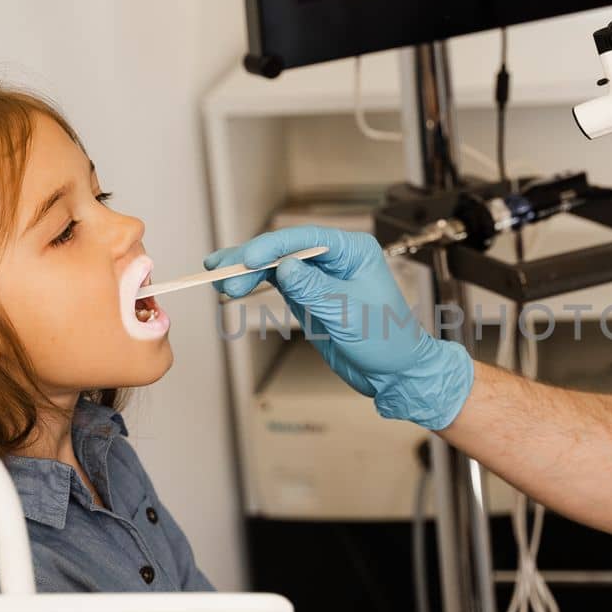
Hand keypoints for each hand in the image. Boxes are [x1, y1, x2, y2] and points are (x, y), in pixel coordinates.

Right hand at [205, 226, 473, 429]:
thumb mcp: (349, 314)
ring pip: (275, 265)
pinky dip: (253, 284)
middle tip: (222, 276)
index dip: (273, 246)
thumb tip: (283, 267)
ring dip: (246, 272)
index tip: (247, 259)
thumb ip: (314, 289)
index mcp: (353, 250)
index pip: (306, 239)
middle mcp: (334, 257)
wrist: (394, 372)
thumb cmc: (386, 340)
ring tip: (217, 280)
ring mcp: (319, 275)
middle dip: (251, 261)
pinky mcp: (308, 295)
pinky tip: (231, 285)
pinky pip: (275, 282)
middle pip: (284, 249)